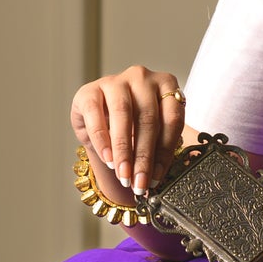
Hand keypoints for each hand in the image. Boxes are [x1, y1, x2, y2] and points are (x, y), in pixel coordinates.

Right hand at [70, 66, 186, 196]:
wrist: (99, 117)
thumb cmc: (132, 126)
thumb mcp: (149, 134)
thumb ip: (157, 149)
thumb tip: (155, 181)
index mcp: (166, 84)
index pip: (172, 120)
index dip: (165, 153)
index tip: (157, 179)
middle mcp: (143, 77)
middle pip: (148, 120)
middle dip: (144, 158)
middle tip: (140, 184)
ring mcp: (116, 81)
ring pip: (124, 116)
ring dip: (124, 151)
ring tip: (124, 176)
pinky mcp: (90, 90)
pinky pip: (96, 116)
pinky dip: (103, 141)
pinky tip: (107, 160)